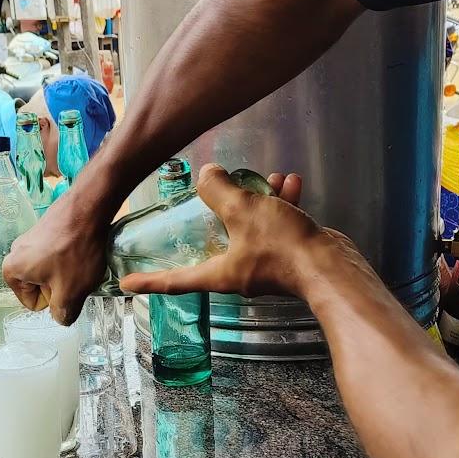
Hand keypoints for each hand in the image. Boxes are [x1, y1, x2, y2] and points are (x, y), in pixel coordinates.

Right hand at [1, 170, 116, 325]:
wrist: (88, 207)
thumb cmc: (74, 250)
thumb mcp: (70, 293)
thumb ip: (63, 313)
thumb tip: (61, 317)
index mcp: (11, 271)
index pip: (33, 304)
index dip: (54, 299)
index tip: (64, 282)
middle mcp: (15, 254)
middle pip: (40, 286)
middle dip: (59, 285)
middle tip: (74, 271)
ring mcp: (29, 239)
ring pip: (50, 271)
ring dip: (67, 270)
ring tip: (80, 258)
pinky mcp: (44, 228)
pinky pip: (56, 254)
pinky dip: (69, 255)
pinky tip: (81, 247)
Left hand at [120, 165, 360, 299]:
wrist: (331, 265)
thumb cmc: (282, 247)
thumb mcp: (242, 210)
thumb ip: (218, 189)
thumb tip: (206, 174)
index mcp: (220, 274)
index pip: (176, 281)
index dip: (150, 280)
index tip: (127, 284)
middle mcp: (239, 273)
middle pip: (216, 243)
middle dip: (216, 215)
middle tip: (208, 196)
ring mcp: (264, 263)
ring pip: (250, 227)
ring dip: (257, 201)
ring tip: (265, 179)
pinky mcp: (287, 253)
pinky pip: (275, 225)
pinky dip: (281, 204)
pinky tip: (289, 183)